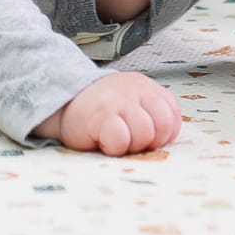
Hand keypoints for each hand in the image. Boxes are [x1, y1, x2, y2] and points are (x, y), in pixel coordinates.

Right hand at [38, 69, 183, 155]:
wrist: (62, 103)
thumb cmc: (100, 111)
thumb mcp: (132, 104)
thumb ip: (153, 114)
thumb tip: (166, 138)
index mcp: (146, 87)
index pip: (172, 115)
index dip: (162, 134)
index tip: (143, 135)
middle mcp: (134, 90)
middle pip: (162, 126)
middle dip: (147, 140)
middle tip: (126, 138)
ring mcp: (118, 101)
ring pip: (144, 134)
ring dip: (129, 144)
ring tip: (113, 137)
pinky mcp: (101, 116)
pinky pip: (121, 140)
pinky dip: (113, 147)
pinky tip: (102, 140)